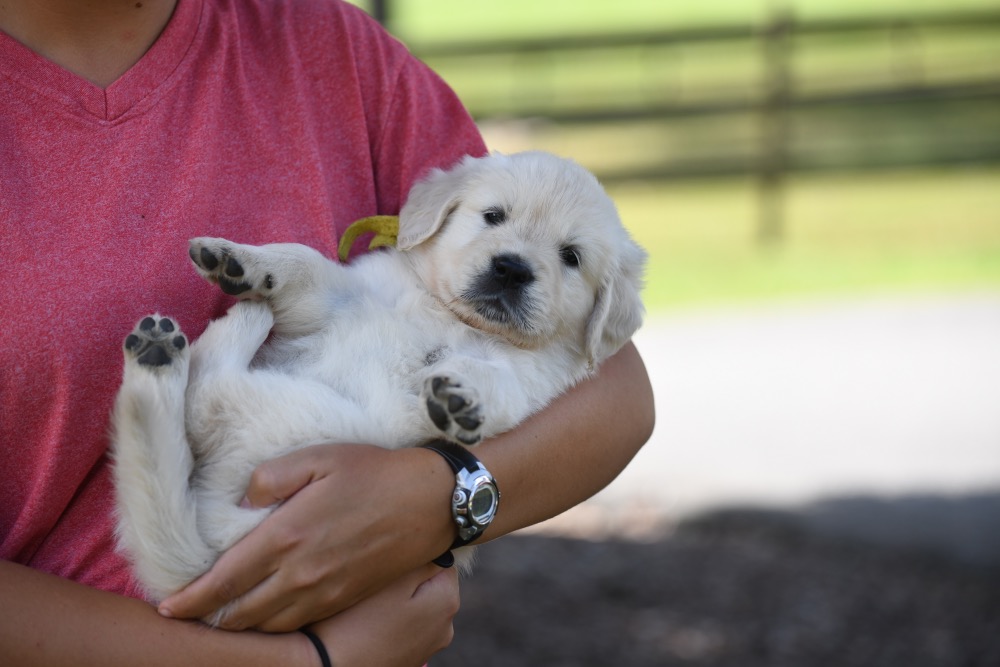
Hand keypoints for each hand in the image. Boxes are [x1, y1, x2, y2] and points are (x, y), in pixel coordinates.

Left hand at [158, 444, 454, 630]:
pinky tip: (268, 615)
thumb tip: (243, 500)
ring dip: (240, 625)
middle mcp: (300, 573)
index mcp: (286, 536)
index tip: (167, 607)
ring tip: (223, 617)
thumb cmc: (375, 472)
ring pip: (269, 624)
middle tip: (188, 614)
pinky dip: (274, 626)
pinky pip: (299, 624)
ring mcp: (325, 591)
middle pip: (241, 612)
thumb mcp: (319, 457)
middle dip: (209, 618)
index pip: (224, 579)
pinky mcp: (345, 598)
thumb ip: (272, 476)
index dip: (191, 598)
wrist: (430, 502)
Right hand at [308, 565, 459, 666]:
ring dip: (399, 600)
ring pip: (417, 606)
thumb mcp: (391, 578)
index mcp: (448, 601)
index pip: (443, 561)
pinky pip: (406, 627)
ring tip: (368, 604)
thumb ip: (421, 558)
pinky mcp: (410, 658)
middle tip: (375, 581)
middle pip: (431, 585)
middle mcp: (446, 627)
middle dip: (408, 578)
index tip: (390, 559)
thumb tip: (437, 546)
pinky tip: (369, 623)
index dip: (415, 555)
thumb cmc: (358, 621)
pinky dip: (392, 621)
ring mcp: (429, 646)